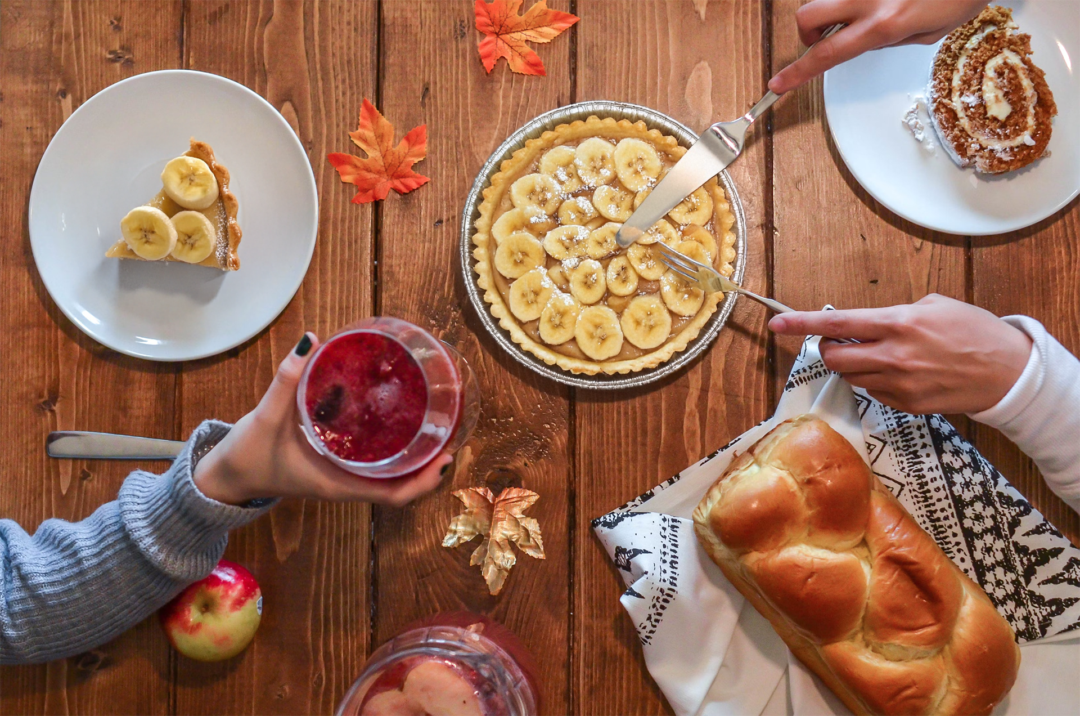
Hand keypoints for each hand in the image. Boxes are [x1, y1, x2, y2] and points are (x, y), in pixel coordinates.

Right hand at [193, 333, 451, 506]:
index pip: (394, 495)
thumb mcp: (266, 418)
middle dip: (430, 464)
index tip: (446, 456)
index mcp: (338, 484)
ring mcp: (343, 476)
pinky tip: (398, 419)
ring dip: (415, 456)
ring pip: (390, 474)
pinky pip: (373, 462)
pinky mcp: (335, 465)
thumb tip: (309, 340)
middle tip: (451, 430)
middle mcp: (347, 484)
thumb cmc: (247, 456)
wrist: (225, 477)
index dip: (425, 481)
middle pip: (402, 484)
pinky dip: (392, 448)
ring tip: (436, 423)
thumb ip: (287, 380)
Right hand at [768, 0, 987, 93]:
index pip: (827, 54)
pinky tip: (889, 0)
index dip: (798, 73)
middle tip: (828, 36)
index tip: (778, 84)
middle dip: (809, 31)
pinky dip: (858, 1)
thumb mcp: (928, 32)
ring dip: (839, 8)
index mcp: (884, 24)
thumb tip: (866, 39)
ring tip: (870, 9)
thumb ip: (889, 38)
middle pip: (809, 16)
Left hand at [768, 295, 1031, 414]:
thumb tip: (867, 324)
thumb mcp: (934, 306)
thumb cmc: (973, 331)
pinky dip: (875, 381)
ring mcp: (898, 384)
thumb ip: (894, 314)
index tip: (777, 324)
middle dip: (830, 350)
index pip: (837, 324)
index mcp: (898, 324)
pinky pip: (872, 392)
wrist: (1007, 372)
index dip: (803, 324)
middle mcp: (893, 355)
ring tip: (879, 356)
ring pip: (850, 377)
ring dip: (853, 366)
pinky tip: (898, 373)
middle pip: (834, 359)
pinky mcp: (905, 405)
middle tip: (841, 343)